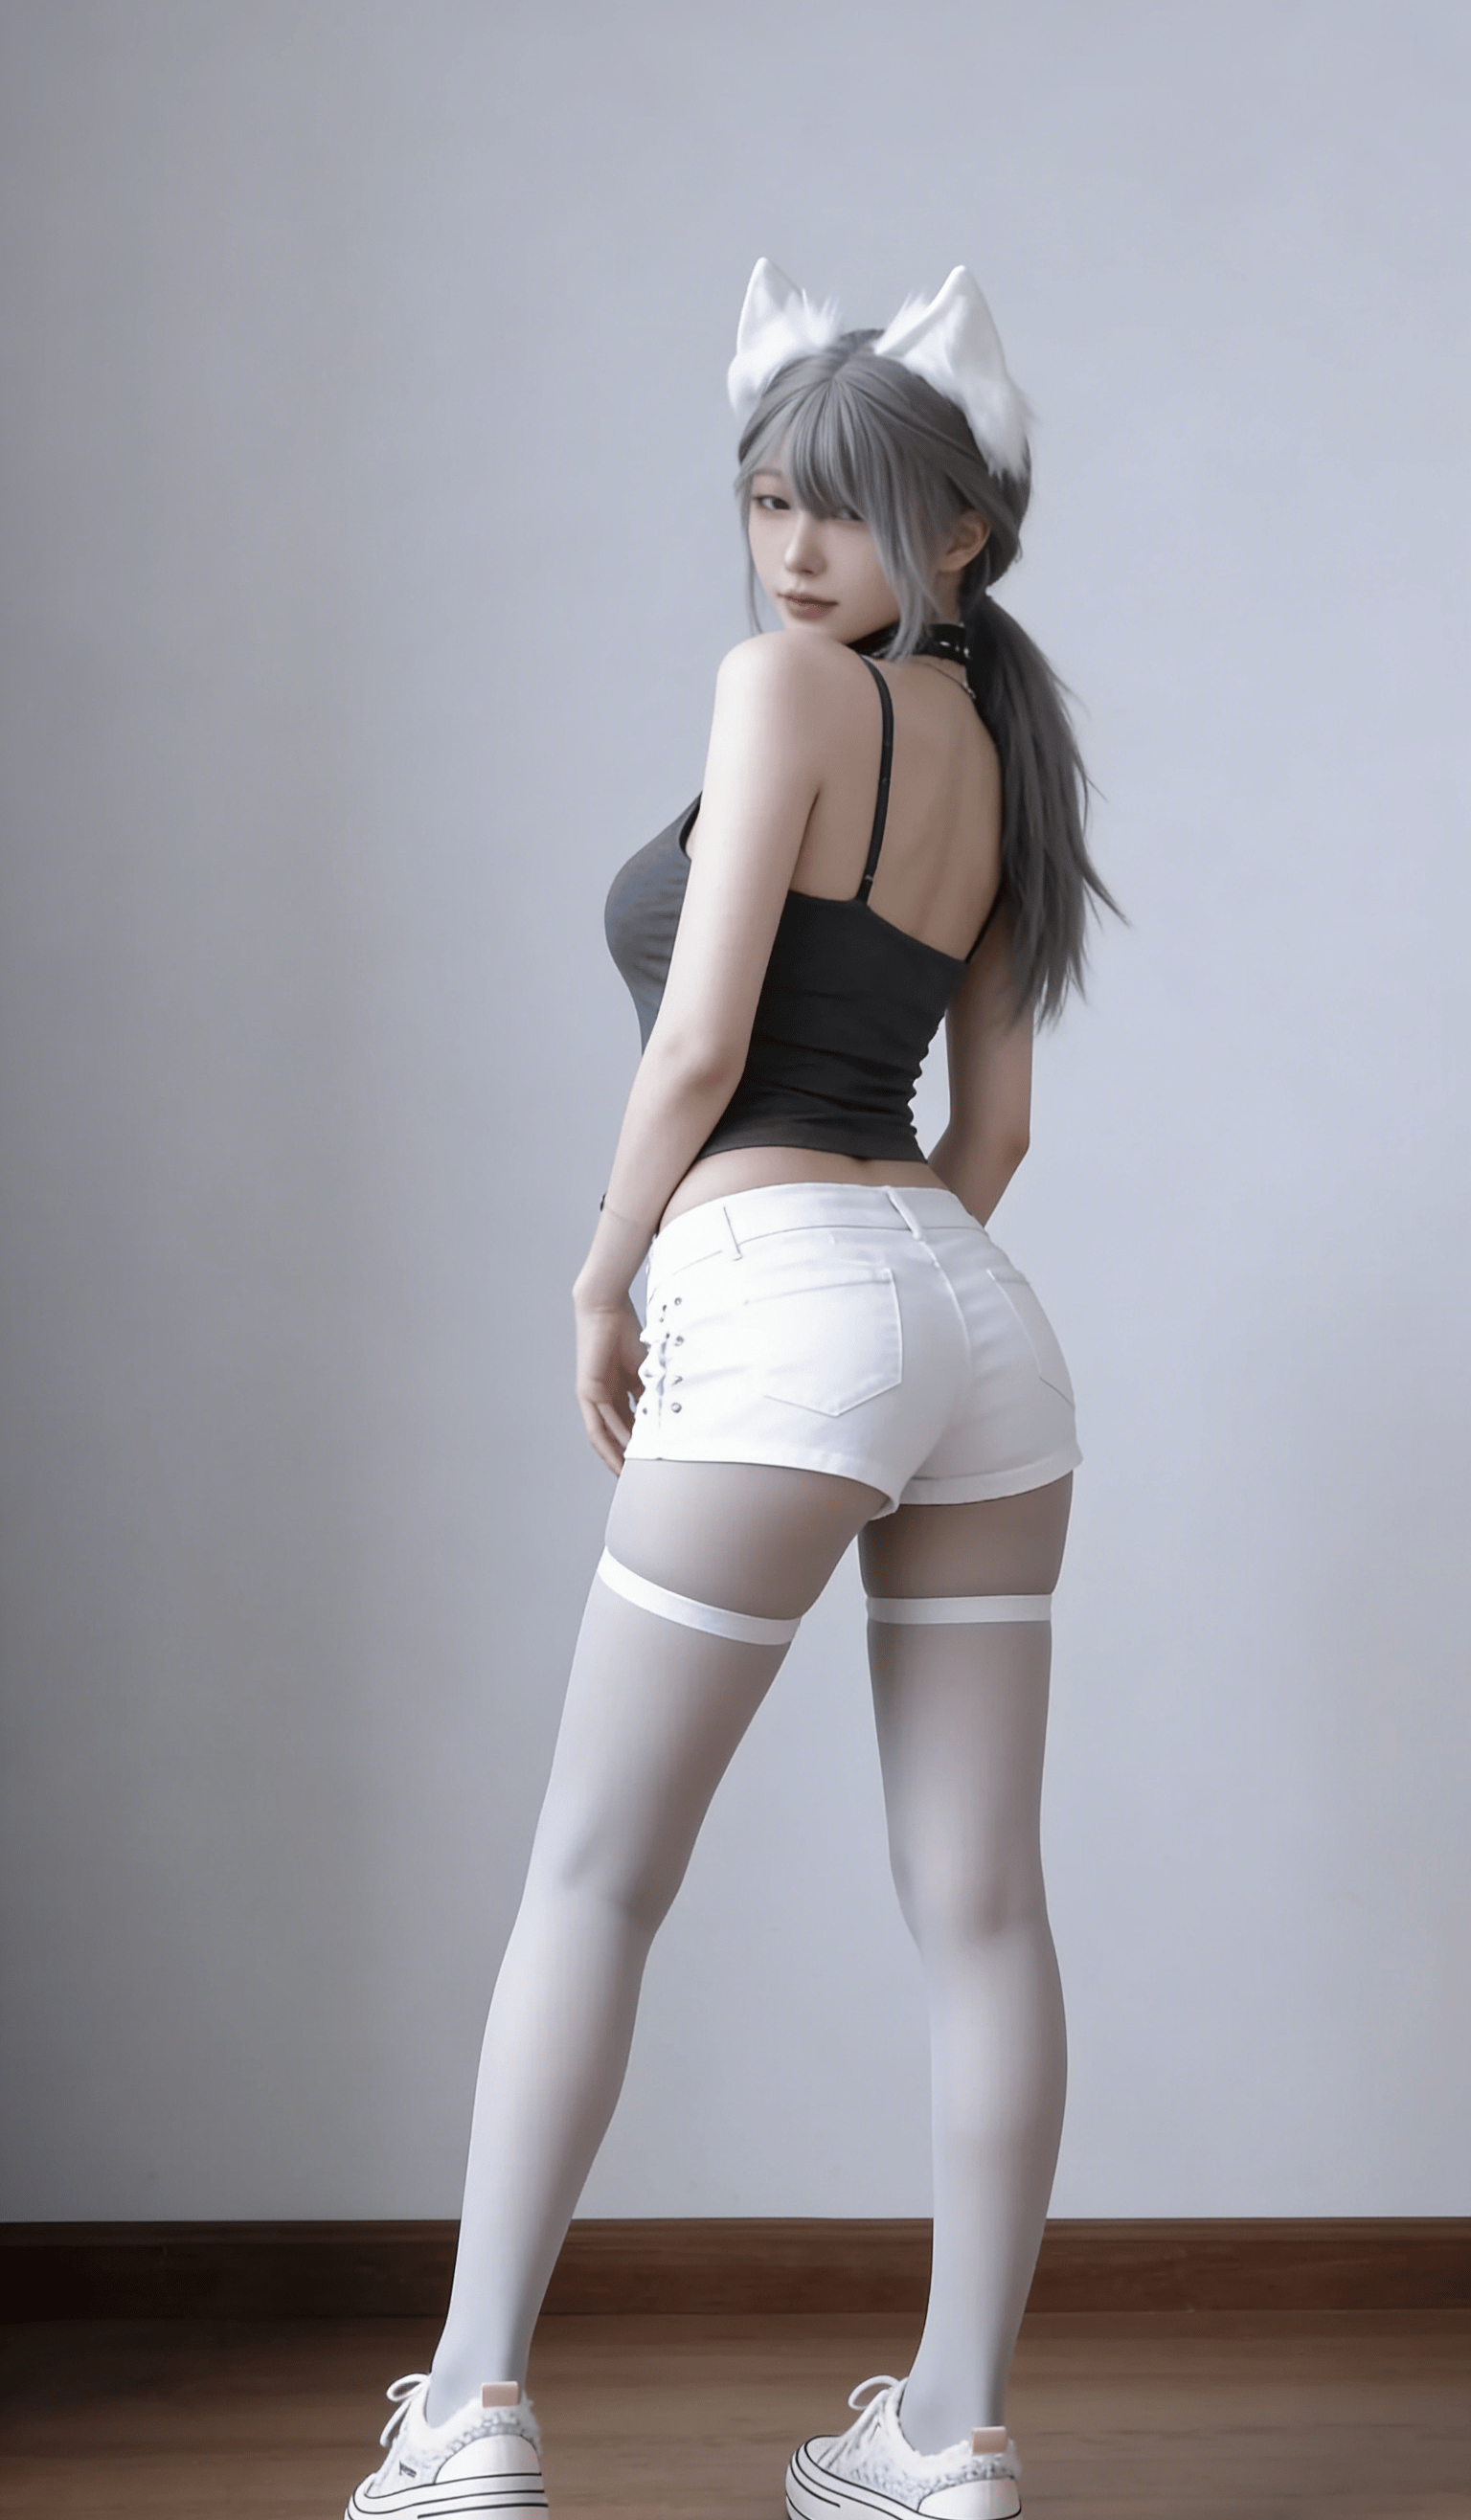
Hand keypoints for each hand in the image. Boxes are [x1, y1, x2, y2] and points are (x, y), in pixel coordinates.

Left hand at [573, 1287, 646, 1473]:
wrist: (605, 1308)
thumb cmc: (624, 1332)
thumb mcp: (644, 1370)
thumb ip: (649, 1392)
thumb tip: (663, 1416)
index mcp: (614, 1392)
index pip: (625, 1427)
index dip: (635, 1446)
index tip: (647, 1462)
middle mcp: (600, 1398)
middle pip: (611, 1436)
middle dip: (622, 1459)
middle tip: (636, 1479)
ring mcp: (591, 1396)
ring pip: (602, 1435)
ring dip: (614, 1455)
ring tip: (627, 1474)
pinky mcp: (587, 1390)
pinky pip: (600, 1420)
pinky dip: (614, 1435)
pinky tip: (626, 1448)